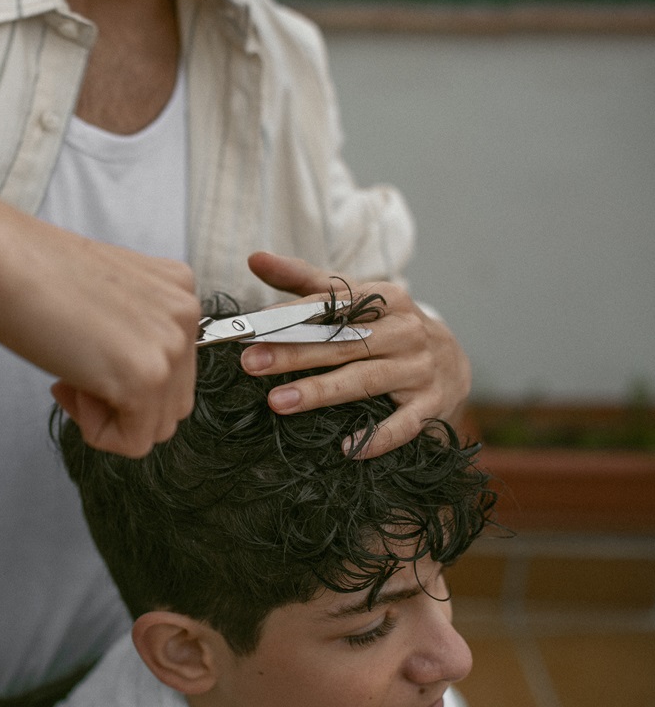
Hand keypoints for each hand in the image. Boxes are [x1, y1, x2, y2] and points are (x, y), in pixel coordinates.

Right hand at [0, 207, 199, 457]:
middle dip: (122, 404)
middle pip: (172, 402)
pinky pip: (133, 441)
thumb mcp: (105, 300)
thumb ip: (132, 333)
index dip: (124, 378)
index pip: (174, 368)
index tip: (83, 358)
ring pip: (156, 426)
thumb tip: (130, 380)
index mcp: (178, 291)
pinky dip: (97, 431)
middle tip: (73, 376)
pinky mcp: (145, 378)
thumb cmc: (31, 273)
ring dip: (109, 417)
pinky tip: (69, 387)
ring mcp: (170, 347)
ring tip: (70, 379)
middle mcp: (185, 316)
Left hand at [241, 252, 470, 458]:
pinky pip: (403, 424)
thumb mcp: (355, 300)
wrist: (454, 366)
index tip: (255, 325)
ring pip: (364, 381)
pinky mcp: (431, 405)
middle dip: (294, 353)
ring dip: (320, 392)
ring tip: (278, 402)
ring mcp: (419, 369)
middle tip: (251, 363)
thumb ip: (305, 281)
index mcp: (386, 299)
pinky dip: (377, 437)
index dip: (293, 314)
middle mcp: (405, 331)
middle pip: (342, 342)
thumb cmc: (387, 329)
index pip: (334, 304)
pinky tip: (347, 448)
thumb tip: (255, 258)